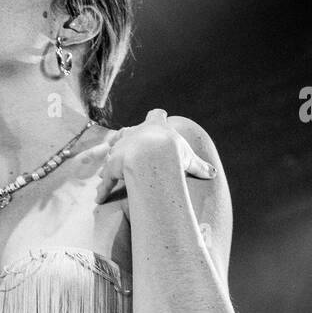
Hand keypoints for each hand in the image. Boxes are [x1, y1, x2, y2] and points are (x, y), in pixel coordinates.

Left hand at [94, 108, 216, 203]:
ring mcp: (120, 148)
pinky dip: (103, 190)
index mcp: (154, 126)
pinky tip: (99, 199)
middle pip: (125, 131)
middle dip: (124, 138)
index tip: (160, 113)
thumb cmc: (172, 152)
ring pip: (111, 153)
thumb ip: (199, 166)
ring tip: (105, 174)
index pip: (156, 116)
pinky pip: (106, 180)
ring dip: (110, 163)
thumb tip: (213, 174)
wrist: (150, 155)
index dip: (158, 116)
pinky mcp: (111, 166)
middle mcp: (133, 133)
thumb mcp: (189, 158)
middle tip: (124, 143)